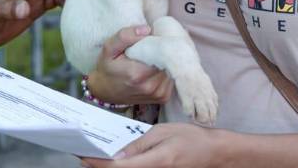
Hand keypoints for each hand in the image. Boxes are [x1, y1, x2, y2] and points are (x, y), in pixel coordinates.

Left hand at [80, 124, 239, 167]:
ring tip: (96, 157)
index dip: (98, 163)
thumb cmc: (191, 139)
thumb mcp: (163, 133)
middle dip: (100, 167)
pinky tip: (117, 160)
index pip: (119, 167)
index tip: (83, 155)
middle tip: (84, 155)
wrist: (215, 153)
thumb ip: (139, 144)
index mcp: (156, 162)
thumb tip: (117, 154)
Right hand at [85, 26, 172, 104]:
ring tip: (153, 57)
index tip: (154, 36)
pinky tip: (155, 68)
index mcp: (137, 73)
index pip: (161, 52)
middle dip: (164, 50)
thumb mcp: (109, 48)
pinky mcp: (163, 98)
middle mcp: (151, 87)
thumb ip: (124, 36)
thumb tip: (147, 29)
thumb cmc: (107, 68)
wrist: (105, 91)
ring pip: (172, 69)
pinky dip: (166, 71)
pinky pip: (172, 78)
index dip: (160, 41)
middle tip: (153, 45)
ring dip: (166, 61)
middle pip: (169, 61)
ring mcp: (159, 94)